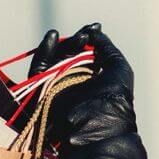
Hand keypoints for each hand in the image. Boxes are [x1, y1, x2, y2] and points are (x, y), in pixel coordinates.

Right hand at [27, 22, 150, 158]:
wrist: (98, 131)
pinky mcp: (41, 93)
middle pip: (68, 55)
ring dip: (64, 45)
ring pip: (54, 60)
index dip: (88, 39)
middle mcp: (74, 84)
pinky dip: (44, 53)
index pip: (85, 54)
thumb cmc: (115, 102)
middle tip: (85, 35)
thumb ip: (107, 48)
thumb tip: (95, 32)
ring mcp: (57, 89)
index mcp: (92, 80)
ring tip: (78, 38)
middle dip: (77, 41)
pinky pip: (38, 70)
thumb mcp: (119, 70)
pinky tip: (52, 36)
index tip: (94, 28)